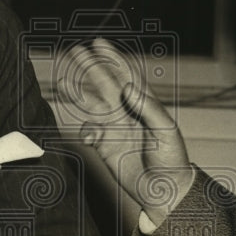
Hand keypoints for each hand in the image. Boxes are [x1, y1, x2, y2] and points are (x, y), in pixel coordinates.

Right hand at [56, 39, 192, 228]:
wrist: (165, 191)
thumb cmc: (172, 160)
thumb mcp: (166, 132)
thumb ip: (148, 109)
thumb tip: (127, 87)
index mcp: (144, 104)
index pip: (126, 75)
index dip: (113, 59)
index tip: (99, 44)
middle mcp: (127, 113)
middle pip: (105, 85)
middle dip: (90, 68)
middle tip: (74, 52)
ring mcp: (115, 129)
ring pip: (92, 106)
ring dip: (78, 94)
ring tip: (63, 82)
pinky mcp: (105, 147)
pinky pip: (90, 133)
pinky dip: (86, 131)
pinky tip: (88, 136)